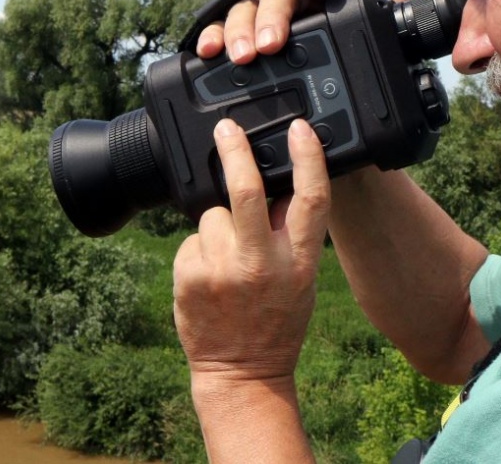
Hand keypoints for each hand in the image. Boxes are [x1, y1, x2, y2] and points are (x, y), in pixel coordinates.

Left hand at [173, 117, 330, 384]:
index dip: (307, 157)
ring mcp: (222, 271)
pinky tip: (209, 276)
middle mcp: (261, 263)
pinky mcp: (190, 277)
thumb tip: (280, 183)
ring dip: (217, 225)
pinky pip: (191, 240)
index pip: (310, 198)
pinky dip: (199, 249)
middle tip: (225, 128)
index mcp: (299, 261)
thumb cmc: (276, 321)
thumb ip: (293, 234)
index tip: (299, 127)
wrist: (241, 373)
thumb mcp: (302, 279)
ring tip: (226, 259)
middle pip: (246, 191)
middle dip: (235, 151)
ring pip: (212, 215)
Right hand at [195, 0, 419, 63]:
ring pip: (243, 12)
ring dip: (239, 32)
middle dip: (269, 19)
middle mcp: (286, 2)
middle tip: (269, 46)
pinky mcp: (235, 36)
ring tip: (242, 56)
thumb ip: (382, 15)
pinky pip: (218, 32)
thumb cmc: (335, 52)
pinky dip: (211, 38)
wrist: (312, 89)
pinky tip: (208, 51)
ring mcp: (257, 18)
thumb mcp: (359, 38)